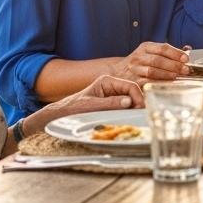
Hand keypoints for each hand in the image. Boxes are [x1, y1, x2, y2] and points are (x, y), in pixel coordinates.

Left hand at [26, 75, 146, 138]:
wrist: (61, 115)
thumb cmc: (73, 108)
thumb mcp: (91, 106)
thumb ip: (110, 103)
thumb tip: (129, 102)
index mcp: (107, 81)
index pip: (130, 86)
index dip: (138, 97)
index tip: (140, 110)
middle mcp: (112, 87)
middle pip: (133, 93)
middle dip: (138, 103)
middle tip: (141, 116)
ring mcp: (113, 96)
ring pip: (131, 101)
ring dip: (134, 110)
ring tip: (137, 120)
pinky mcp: (112, 105)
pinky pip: (125, 108)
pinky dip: (129, 114)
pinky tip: (130, 120)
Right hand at [111, 42, 189, 81]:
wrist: (120, 72)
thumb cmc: (142, 62)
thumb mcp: (152, 52)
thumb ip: (169, 51)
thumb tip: (188, 48)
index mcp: (145, 47)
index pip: (162, 48)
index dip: (175, 53)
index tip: (186, 58)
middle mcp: (139, 57)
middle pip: (158, 60)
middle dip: (173, 65)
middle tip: (185, 70)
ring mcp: (135, 69)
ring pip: (152, 71)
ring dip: (166, 74)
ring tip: (177, 76)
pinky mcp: (133, 81)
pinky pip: (147, 82)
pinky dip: (158, 83)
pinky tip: (167, 84)